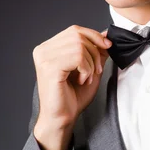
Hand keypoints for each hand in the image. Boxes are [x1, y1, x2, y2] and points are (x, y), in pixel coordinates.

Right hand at [32, 25, 112, 149]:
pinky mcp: (50, 68)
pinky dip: (86, 69)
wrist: (62, 118)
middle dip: (94, 51)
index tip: (107, 47)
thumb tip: (106, 34)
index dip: (94, 36)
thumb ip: (95, 51)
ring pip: (79, 45)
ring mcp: (44, 58)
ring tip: (87, 77)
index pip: (74, 30)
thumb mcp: (89, 68)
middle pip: (78, 35)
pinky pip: (78, 57)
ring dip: (90, 63)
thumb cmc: (72, 97)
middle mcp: (43, 50)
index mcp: (48, 48)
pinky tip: (82, 80)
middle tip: (96, 70)